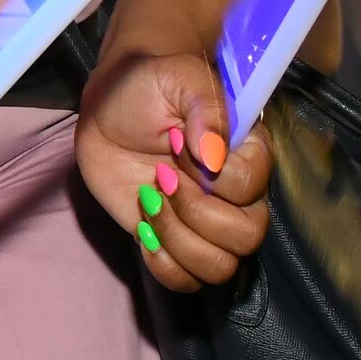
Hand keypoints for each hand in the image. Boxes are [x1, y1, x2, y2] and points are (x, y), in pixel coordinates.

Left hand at [76, 45, 270, 290]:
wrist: (110, 108)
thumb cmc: (149, 87)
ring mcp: (207, 222)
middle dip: (195, 213)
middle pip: (247, 237)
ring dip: (177, 239)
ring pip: (220, 267)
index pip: (250, 186)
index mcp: (246, 153)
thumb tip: (213, 153)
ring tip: (150, 201)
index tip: (176, 144)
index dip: (211, 175)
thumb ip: (206, 106)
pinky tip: (145, 232)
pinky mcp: (175, 240)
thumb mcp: (178, 78)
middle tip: (161, 179)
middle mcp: (236, 195)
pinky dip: (163, 264)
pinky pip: (187, 281)